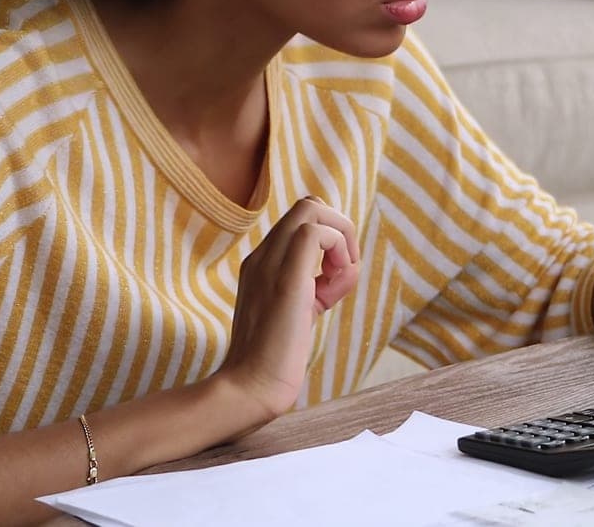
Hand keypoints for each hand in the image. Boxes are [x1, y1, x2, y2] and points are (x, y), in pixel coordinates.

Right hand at [216, 197, 361, 419]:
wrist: (250, 388)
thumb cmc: (275, 360)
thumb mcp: (298, 312)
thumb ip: (313, 288)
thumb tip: (341, 271)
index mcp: (261, 264)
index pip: (300, 222)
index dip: (330, 238)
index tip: (334, 276)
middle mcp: (261, 257)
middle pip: (308, 205)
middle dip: (340, 229)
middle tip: (343, 271)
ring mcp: (269, 264)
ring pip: (312, 209)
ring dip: (341, 238)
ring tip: (338, 280)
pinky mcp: (285, 280)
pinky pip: (315, 234)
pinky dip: (339, 251)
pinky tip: (336, 286)